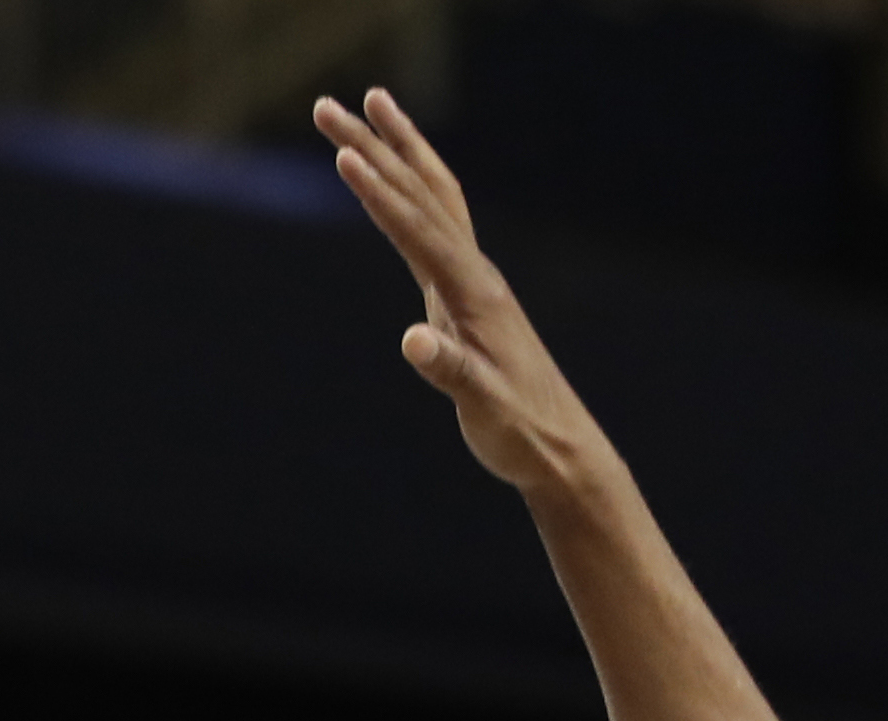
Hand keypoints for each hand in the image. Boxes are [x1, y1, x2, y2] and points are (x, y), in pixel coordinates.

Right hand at [311, 89, 604, 494]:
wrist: (560, 446)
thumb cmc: (520, 429)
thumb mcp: (482, 406)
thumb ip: (449, 370)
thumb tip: (412, 341)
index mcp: (472, 291)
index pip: (417, 230)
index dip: (379, 193)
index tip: (342, 154)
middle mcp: (474, 272)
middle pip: (421, 192)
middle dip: (374, 146)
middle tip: (327, 107)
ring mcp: (472, 279)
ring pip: (433, 196)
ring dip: (398, 150)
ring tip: (370, 108)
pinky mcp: (467, 295)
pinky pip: (436, 225)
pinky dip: (411, 192)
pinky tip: (398, 184)